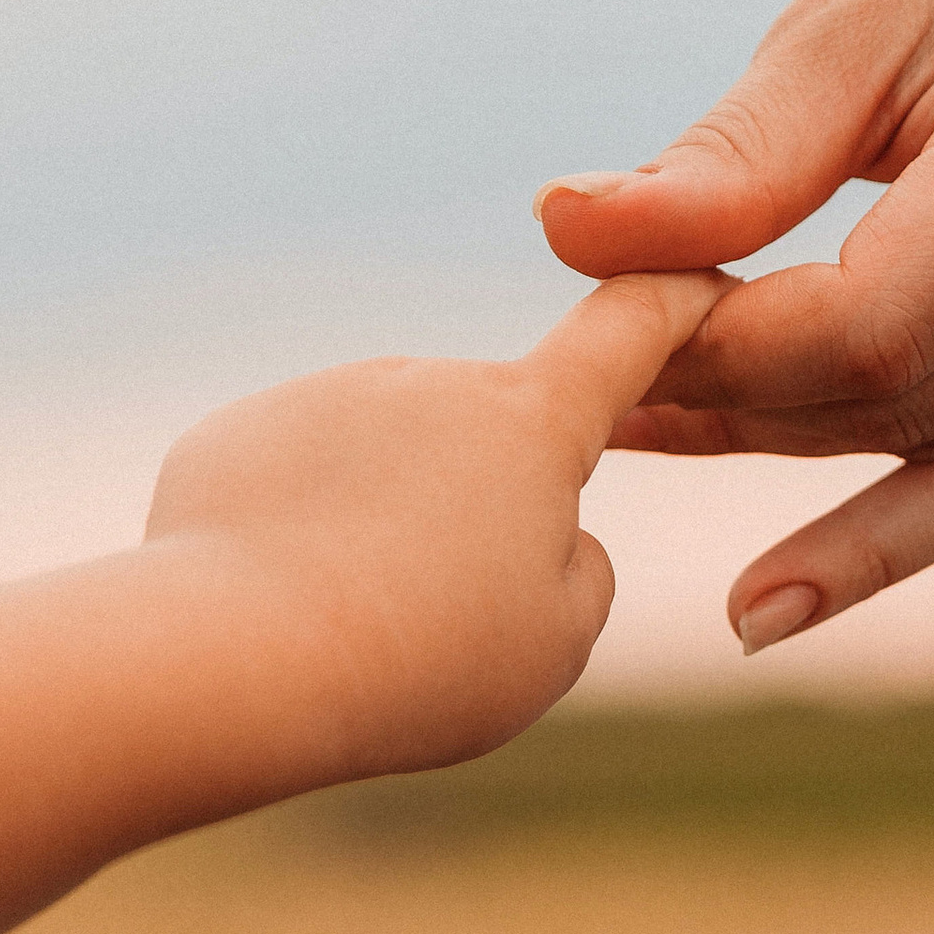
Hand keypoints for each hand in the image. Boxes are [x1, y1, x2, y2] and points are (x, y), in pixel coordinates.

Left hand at [144, 268, 726, 787]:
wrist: (237, 657)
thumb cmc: (425, 657)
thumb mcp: (558, 637)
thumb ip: (581, 566)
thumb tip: (543, 531)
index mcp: (530, 421)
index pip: (627, 327)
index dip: (673, 299)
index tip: (696, 275)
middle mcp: (429, 379)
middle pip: (487, 434)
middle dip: (484, 503)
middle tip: (453, 616)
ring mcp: (328, 396)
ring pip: (386, 464)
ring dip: (386, 525)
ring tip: (359, 622)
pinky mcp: (240, 433)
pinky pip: (298, 482)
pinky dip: (301, 534)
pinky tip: (281, 602)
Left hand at [533, 0, 933, 648]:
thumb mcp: (862, 12)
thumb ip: (734, 154)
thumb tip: (569, 240)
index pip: (875, 315)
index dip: (727, 347)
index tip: (607, 318)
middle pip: (907, 390)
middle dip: (738, 396)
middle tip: (598, 379)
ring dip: (785, 451)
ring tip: (649, 425)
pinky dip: (887, 537)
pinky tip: (769, 605)